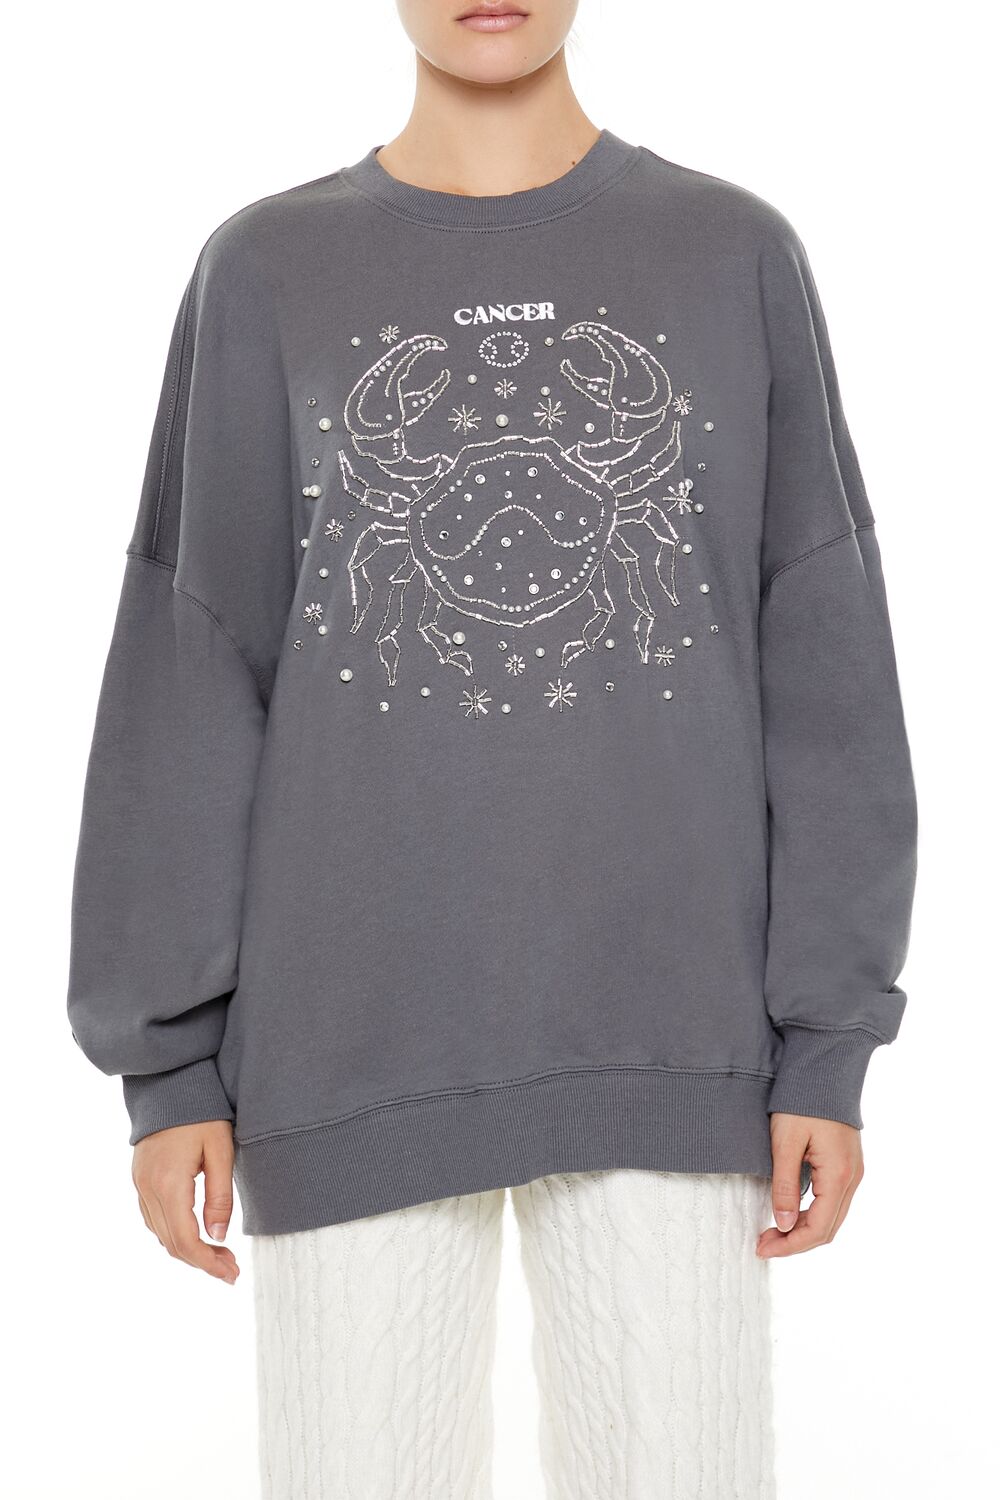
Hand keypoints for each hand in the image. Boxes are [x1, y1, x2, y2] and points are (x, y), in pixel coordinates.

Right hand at [132, 1120, 239, 1283]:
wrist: (170, 1082)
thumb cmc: (202, 1112)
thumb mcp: (220, 1151)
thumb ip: (220, 1196)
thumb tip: (219, 1237)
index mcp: (168, 1184)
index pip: (186, 1241)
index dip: (208, 1263)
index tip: (231, 1274)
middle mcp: (148, 1189)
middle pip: (171, 1243)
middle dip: (202, 1261)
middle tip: (231, 1268)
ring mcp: (139, 1184)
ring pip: (160, 1234)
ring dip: (187, 1249)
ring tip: (219, 1254)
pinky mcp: (139, 1178)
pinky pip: (153, 1218)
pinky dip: (173, 1233)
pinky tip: (195, 1232)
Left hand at [756, 1112, 863, 1258]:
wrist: (825, 1069)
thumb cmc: (802, 1101)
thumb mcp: (786, 1142)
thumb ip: (784, 1185)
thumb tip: (783, 1224)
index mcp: (839, 1175)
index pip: (818, 1228)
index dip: (790, 1244)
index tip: (763, 1248)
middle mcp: (853, 1178)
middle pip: (828, 1229)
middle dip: (796, 1242)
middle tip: (764, 1243)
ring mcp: (853, 1173)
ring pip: (832, 1218)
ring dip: (804, 1230)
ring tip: (772, 1231)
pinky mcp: (848, 1166)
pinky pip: (832, 1202)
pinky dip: (812, 1215)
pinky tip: (790, 1212)